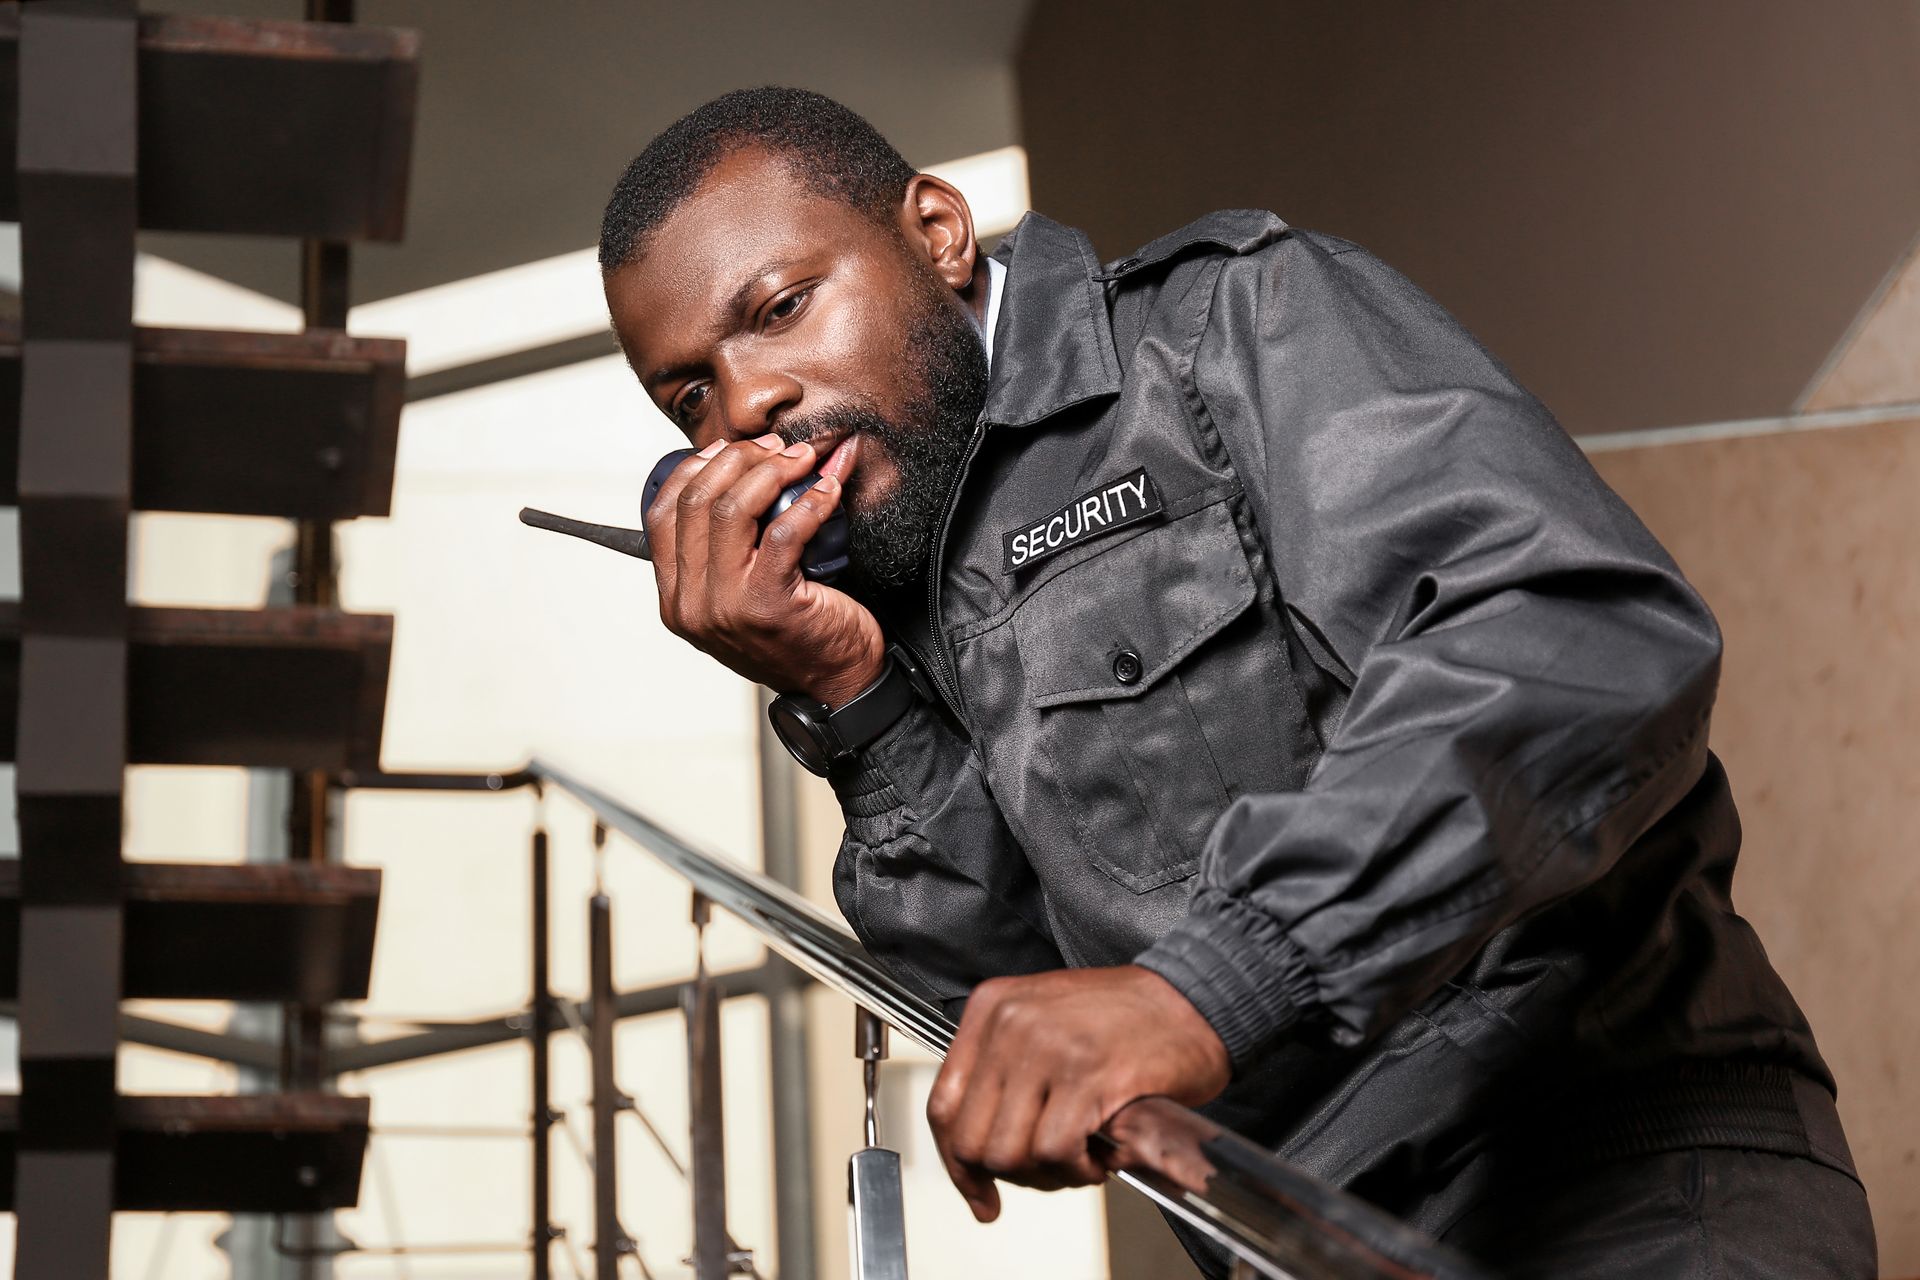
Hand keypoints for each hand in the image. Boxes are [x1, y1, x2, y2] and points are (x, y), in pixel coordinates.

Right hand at [644, 434, 883, 706]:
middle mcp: (692, 605)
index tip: (731, 449)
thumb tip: (748, 462)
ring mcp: (726, 607)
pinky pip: (785, 531)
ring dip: (771, 471)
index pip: (662, 514)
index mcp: (676, 599)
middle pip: (696, 502)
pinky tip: (828, 489)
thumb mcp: (741, 592)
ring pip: (731, 510)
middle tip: (778, 447)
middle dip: (739, 459)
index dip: (695, 469)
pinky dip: (811, 501)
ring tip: (803, 459)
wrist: (837, 687)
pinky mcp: (769, 604)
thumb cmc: (796, 635)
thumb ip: (726, 546)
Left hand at [925, 965, 1229, 1221]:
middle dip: (1008, 1175)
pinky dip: (1077, 1171)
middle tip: (1047, 1176)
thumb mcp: (1045, 1021)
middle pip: (971, 1138)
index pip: (944, 1103)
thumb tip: (976, 1147)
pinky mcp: (1087, 1076)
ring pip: (1008, 1152)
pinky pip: (1055, 1151)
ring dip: (1047, 1175)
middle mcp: (1011, 1023)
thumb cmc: (1129, 1017)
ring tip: (1079, 1160)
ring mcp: (1047, 1048)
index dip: (957, 1161)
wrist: (1196, 999)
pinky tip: (1099, 1158)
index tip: (976, 1187)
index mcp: (993, 1008)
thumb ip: (1004, 1071)